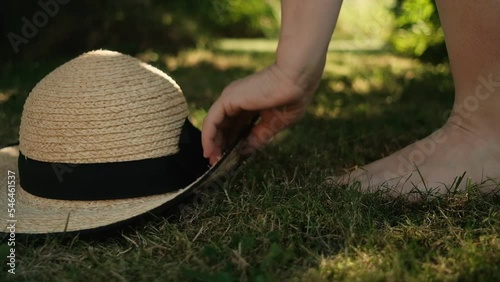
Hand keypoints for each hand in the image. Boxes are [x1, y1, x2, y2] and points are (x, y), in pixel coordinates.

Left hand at [201, 63, 317, 164]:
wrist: (297, 81)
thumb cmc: (292, 98)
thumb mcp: (274, 123)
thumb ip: (259, 136)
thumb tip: (244, 151)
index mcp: (249, 103)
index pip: (235, 126)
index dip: (231, 142)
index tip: (229, 159)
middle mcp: (237, 99)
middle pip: (223, 126)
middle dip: (219, 145)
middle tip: (217, 163)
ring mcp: (231, 98)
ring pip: (214, 124)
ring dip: (212, 143)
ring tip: (212, 161)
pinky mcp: (228, 99)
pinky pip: (211, 121)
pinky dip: (208, 136)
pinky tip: (209, 150)